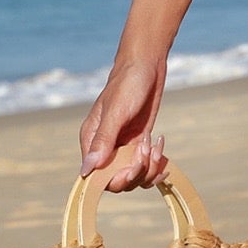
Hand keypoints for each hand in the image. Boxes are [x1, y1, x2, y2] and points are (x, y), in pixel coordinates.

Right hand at [78, 54, 168, 190]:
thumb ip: (103, 140)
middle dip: (136, 172)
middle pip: (118, 181)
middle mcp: (106, 148)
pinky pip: (147, 167)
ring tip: (155, 144)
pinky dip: (157, 163)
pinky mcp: (140, 144)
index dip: (114, 180)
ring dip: (149, 167)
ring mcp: (124, 147)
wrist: (146, 66)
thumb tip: (86, 170)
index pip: (96, 177)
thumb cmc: (127, 84)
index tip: (130, 169)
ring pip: (135, 177)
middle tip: (146, 149)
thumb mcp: (116, 112)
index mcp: (92, 141)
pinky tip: (161, 145)